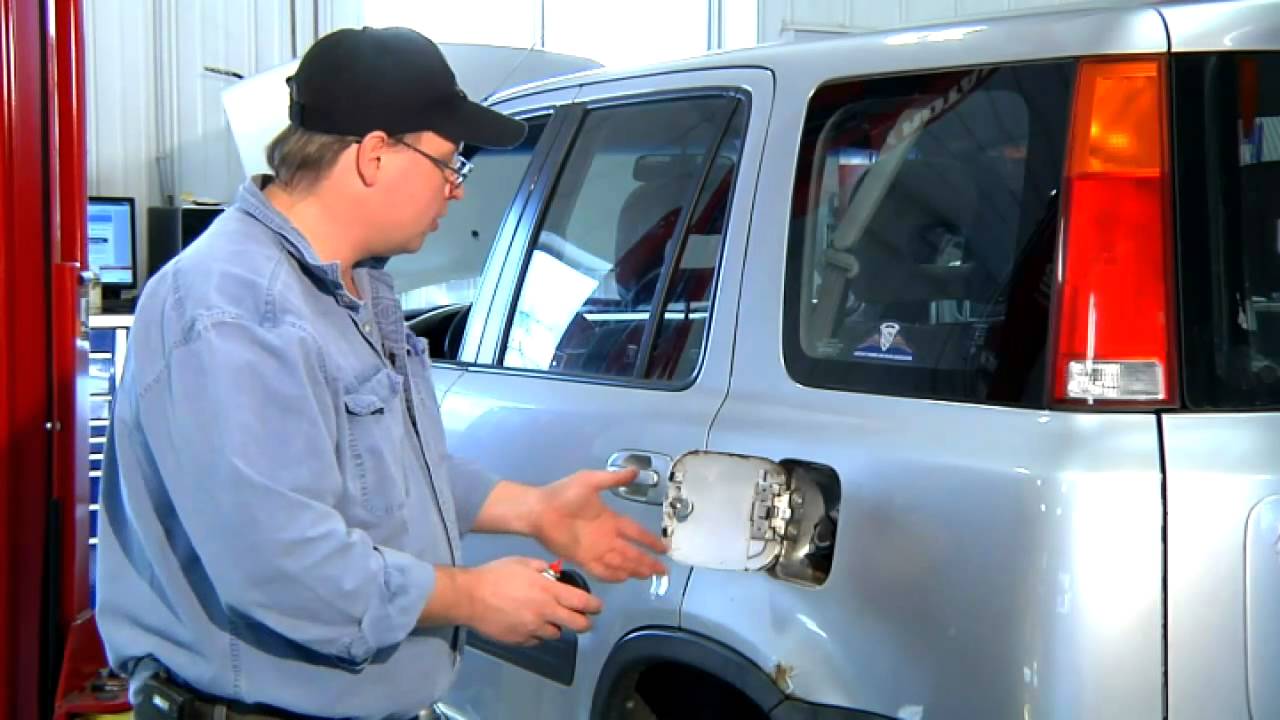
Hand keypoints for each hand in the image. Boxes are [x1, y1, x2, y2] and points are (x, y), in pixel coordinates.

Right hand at [460, 557, 601, 645]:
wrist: (469, 597)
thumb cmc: (496, 575)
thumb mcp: (522, 562)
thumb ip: (542, 568)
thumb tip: (554, 574)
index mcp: (547, 591)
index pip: (581, 602)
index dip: (594, 606)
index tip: (597, 607)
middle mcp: (545, 613)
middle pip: (577, 625)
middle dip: (584, 622)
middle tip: (582, 619)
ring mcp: (532, 629)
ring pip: (556, 634)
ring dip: (556, 627)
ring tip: (547, 618)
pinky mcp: (520, 641)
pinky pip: (536, 640)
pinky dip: (536, 634)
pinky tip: (528, 624)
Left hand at [533, 468, 667, 582]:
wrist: (538, 509)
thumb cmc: (563, 493)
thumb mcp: (590, 480)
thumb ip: (613, 479)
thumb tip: (636, 471)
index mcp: (610, 519)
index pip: (635, 532)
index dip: (650, 540)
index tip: (664, 548)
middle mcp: (606, 537)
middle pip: (632, 551)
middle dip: (647, 561)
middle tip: (663, 570)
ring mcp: (595, 549)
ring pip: (620, 562)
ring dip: (634, 569)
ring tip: (649, 576)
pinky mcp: (582, 558)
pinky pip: (601, 569)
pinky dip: (613, 575)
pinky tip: (625, 579)